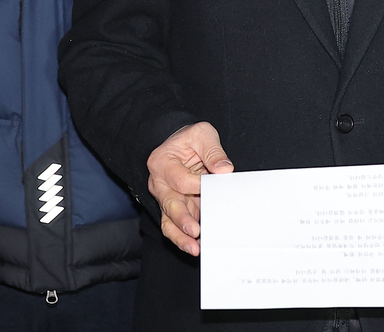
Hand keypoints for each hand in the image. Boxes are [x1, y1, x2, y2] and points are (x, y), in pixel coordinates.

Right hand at [147, 121, 232, 255]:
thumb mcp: (202, 134)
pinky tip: (195, 246)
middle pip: (169, 205)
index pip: (179, 179)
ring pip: (169, 221)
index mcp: (161, 162)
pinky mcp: (175, 208)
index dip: (195, 185)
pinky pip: (174, 226)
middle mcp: (159, 183)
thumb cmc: (190, 139)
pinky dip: (183, 237)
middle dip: (182, 220)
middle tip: (195, 231)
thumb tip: (224, 169)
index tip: (209, 186)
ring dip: (181, 236)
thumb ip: (213, 151)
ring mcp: (165, 198)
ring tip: (194, 248)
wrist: (180, 144)